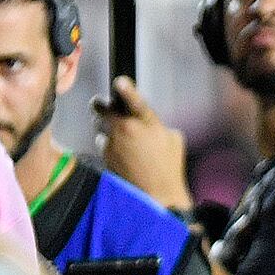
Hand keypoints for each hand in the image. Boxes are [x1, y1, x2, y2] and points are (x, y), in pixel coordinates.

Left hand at [93, 76, 191, 212]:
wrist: (156, 194)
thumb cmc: (169, 167)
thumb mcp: (174, 140)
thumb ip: (159, 125)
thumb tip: (150, 122)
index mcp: (147, 123)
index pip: (136, 101)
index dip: (127, 89)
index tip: (119, 81)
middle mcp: (127, 130)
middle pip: (102, 109)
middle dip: (100, 105)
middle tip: (100, 104)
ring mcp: (113, 143)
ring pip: (100, 126)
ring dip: (105, 128)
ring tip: (117, 135)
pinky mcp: (106, 156)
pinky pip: (102, 144)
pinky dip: (109, 145)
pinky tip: (121, 153)